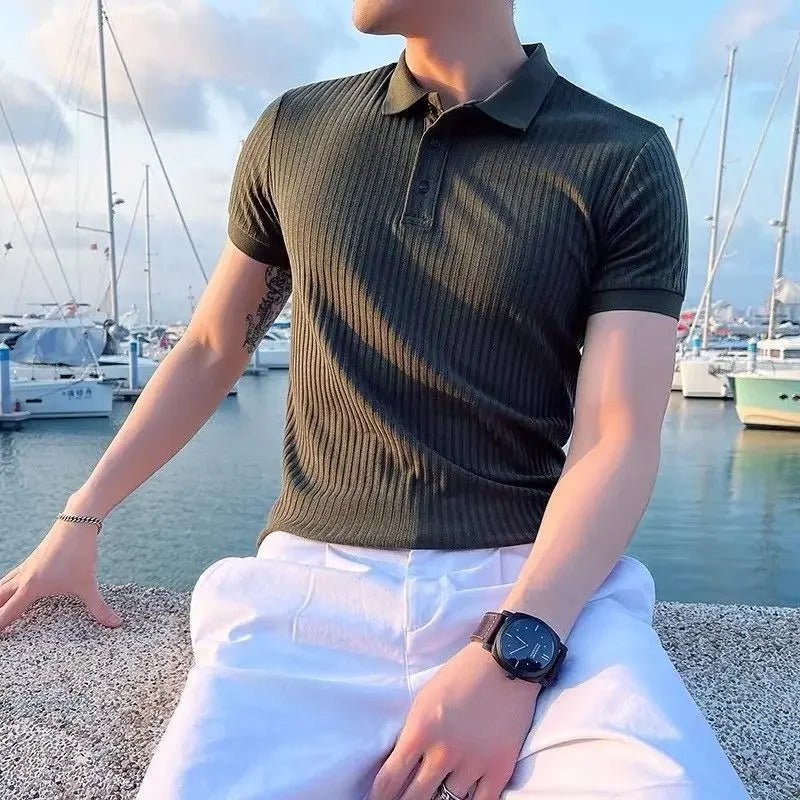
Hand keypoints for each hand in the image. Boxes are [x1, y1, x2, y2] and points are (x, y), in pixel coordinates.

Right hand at [0, 515, 120, 632]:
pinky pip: (10, 577)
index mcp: (32, 587)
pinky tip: (5, 589)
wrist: (77, 522)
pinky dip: (3, 586)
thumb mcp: (88, 583)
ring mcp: (26, 568)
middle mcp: (23, 579)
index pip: (7, 613)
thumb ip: (99, 607)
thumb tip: (116, 623)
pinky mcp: (31, 561)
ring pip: (0, 586)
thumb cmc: (80, 553)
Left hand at [367, 642, 538, 799]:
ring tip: (434, 795)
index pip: (389, 781)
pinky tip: (461, 799)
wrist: (504, 663)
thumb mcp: (424, 700)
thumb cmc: (460, 676)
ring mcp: (473, 764)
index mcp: (420, 731)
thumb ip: (412, 735)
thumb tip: (400, 767)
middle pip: (415, 799)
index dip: (378, 799)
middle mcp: (444, 752)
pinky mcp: (500, 768)